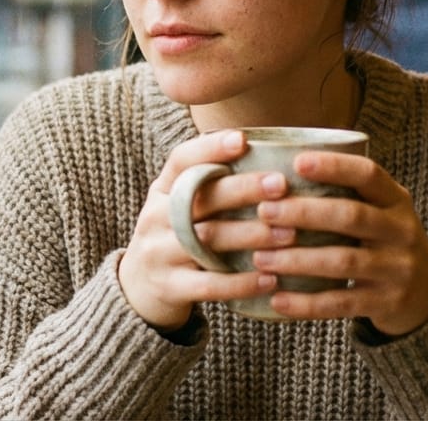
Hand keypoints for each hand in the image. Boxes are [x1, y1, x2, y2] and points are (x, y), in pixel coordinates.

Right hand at [118, 130, 291, 330]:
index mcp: (162, 190)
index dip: (210, 148)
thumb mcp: (179, 205)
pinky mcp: (169, 287)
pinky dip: (242, 283)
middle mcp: (156, 217)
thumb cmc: (175, 236)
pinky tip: (271, 279)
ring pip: (208, 240)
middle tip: (281, 184)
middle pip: (200, 197)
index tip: (243, 139)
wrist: (137, 288)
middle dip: (243, 189)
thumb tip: (271, 155)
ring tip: (290, 233)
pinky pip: (209, 285)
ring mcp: (159, 253)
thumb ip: (210, 184)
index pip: (181, 160)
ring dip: (252, 235)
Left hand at [248, 152, 427, 336]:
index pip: (369, 174)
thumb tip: (279, 173)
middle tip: (264, 211)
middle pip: (351, 216)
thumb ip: (347, 193)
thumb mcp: (381, 211)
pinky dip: (307, 303)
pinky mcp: (387, 303)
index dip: (334, 167)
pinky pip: (341, 303)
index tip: (296, 162)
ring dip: (297, 260)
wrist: (427, 294)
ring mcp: (397, 269)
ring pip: (342, 261)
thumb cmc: (384, 240)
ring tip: (260, 258)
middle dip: (303, 212)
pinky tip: (278, 300)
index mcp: (397, 200)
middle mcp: (402, 231)